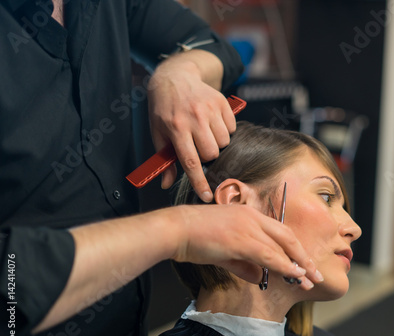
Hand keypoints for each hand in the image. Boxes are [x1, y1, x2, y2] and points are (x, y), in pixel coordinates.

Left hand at [147, 51, 235, 201]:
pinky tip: (212, 122)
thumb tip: (166, 184)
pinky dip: (225, 130)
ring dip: (217, 142)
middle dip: (207, 155)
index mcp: (176, 128)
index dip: (200, 182)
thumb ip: (165, 160)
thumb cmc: (164, 110)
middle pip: (212, 153)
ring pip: (224, 142)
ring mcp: (209, 108)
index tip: (208, 196)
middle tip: (198, 146)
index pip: (190, 162)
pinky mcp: (221, 102)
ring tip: (205, 132)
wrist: (174, 78)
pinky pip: (232, 128)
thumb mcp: (158, 134)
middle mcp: (194, 118)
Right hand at [170, 204, 322, 289]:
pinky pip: (268, 255)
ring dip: (297, 265)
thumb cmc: (195, 237)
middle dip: (303, 257)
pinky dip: (283, 265)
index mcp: (249, 215)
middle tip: (315, 274)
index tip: (304, 263)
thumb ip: (244, 264)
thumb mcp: (224, 251)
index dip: (294, 248)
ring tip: (308, 280)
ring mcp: (247, 227)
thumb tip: (260, 277)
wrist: (176, 229)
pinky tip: (293, 275)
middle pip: (287, 237)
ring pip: (280, 248)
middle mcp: (252, 218)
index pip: (280, 231)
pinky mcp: (240, 240)